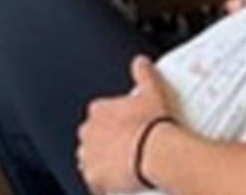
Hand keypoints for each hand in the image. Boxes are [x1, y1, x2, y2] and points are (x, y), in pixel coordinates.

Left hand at [77, 57, 173, 193]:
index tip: (124, 130)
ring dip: (101, 162)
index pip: (98, 116)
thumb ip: (143, 74)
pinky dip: (103, 183)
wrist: (156, 152)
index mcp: (99, 111)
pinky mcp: (94, 176)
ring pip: (90, 159)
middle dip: (104, 143)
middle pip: (92, 138)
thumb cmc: (154, 125)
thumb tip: (141, 62)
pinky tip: (116, 183)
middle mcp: (88, 132)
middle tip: (125, 149)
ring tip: (121, 167)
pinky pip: (94, 181)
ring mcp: (89, 155)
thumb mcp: (151, 91)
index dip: (112, 124)